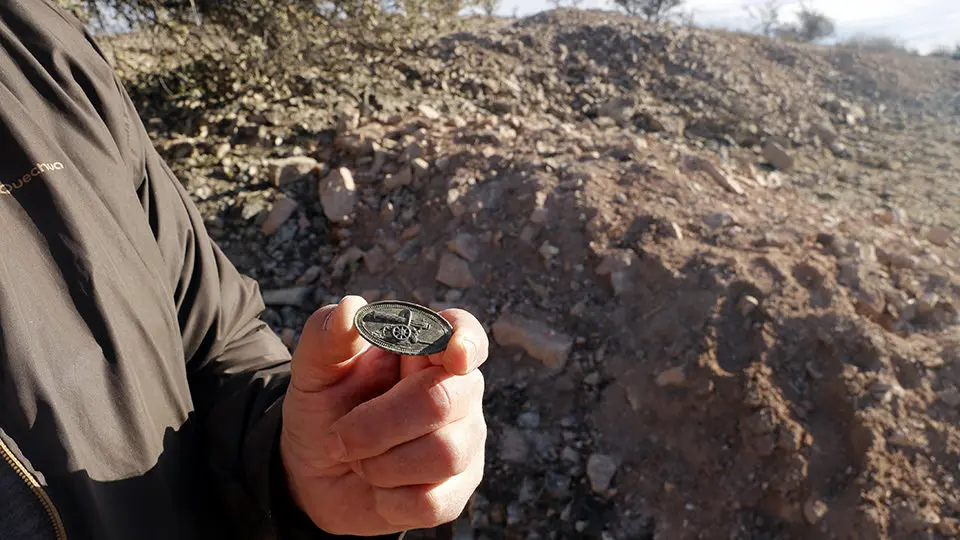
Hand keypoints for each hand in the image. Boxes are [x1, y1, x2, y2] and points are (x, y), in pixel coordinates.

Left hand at [279, 296, 487, 535]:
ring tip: (359, 458)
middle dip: (380, 422)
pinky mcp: (455, 492)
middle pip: (444, 399)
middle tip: (341, 435)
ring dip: (381, 462)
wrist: (312, 471)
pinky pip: (432, 500)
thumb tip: (352, 307)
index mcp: (428, 352)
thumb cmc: (325, 408)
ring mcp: (464, 443)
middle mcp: (457, 392)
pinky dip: (389, 498)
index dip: (466, 341)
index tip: (454, 354)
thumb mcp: (313, 370)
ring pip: (444, 454)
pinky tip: (378, 488)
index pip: (465, 334)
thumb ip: (327, 336)